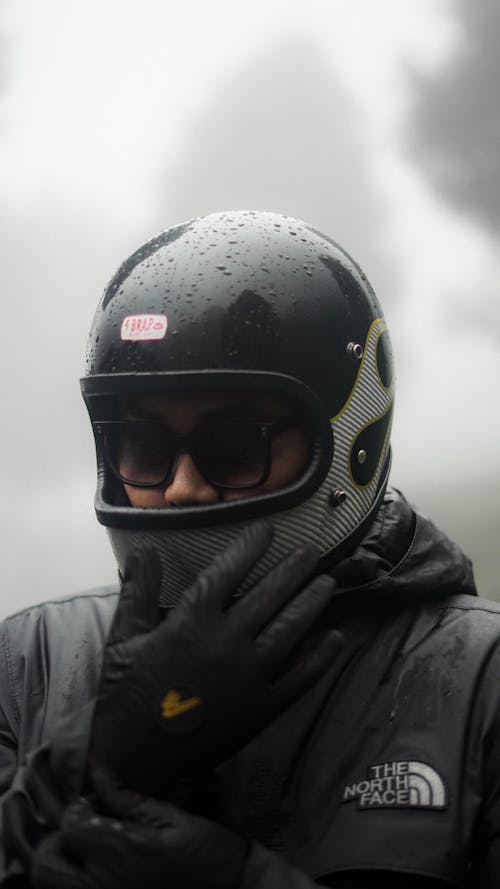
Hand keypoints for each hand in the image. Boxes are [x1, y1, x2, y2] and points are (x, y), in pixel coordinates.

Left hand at [32, 783, 245, 888]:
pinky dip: (76, 882)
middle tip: (82, 831)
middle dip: (58, 841)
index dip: (79, 809)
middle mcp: (103, 883)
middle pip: (47, 863)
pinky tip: (98, 869)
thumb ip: (129, 800)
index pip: (69, 825)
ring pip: (53, 885)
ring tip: (88, 852)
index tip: (97, 805)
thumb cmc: (206, 853)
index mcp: (120, 851)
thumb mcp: (172, 818)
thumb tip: (100, 774)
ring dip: (63, 865)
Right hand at [89, 522, 341, 794]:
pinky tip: (335, 639)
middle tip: (314, 551)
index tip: (268, 529)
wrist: (134, 761)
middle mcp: (227, 642)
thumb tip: (144, 551)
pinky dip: (320, 658)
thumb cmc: (124, 696)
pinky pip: (299, 678)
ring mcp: (249, 677)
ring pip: (290, 630)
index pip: (227, 571)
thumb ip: (138, 593)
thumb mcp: (122, 639)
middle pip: (269, 595)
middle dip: (294, 569)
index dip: (249, 547)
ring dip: (311, 604)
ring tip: (327, 583)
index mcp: (192, 621)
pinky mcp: (261, 710)